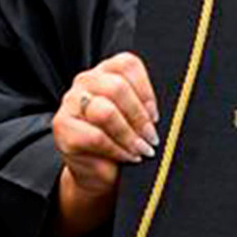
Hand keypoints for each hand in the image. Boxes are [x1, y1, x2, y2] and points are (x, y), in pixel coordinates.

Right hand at [52, 52, 159, 222]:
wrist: (101, 172)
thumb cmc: (125, 140)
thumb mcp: (139, 118)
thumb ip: (147, 105)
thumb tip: (174, 107)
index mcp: (107, 70)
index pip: (127, 64)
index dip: (146, 91)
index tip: (156, 116)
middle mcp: (86, 80)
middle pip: (117, 87)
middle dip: (139, 117)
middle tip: (151, 137)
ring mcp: (70, 102)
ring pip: (105, 112)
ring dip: (129, 135)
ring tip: (141, 149)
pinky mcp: (62, 127)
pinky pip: (95, 137)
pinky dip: (117, 149)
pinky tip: (127, 157)